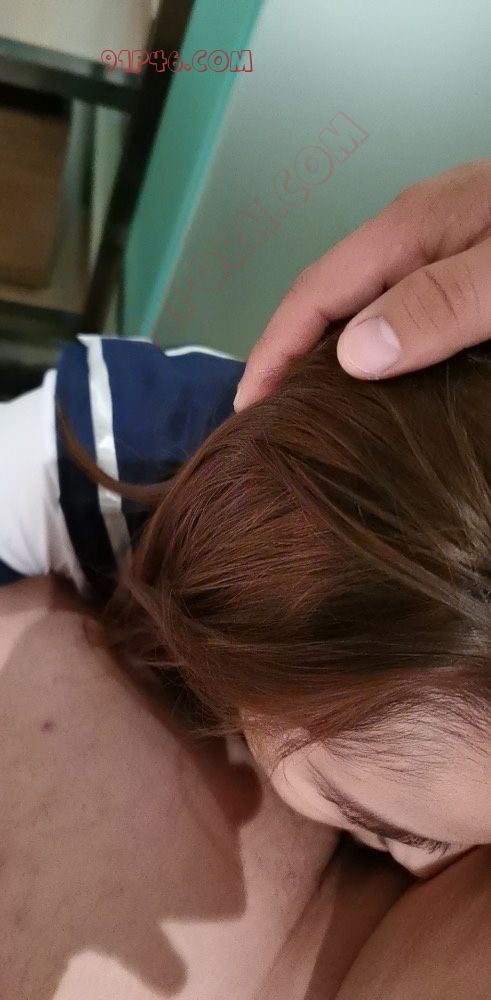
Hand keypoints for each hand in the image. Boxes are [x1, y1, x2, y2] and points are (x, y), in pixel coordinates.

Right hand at [234, 160, 490, 409]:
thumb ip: (438, 304)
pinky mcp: (464, 263)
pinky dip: (377, 350)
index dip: (273, 353)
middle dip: (291, 356)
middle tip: (271, 420)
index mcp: (408, 229)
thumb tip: (353, 355)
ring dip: (332, 356)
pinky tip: (383, 381)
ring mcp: (440, 245)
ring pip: (364, 306)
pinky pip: (400, 309)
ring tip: (313, 409)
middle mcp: (412, 234)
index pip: (313, 293)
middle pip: (329, 299)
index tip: (247, 408)